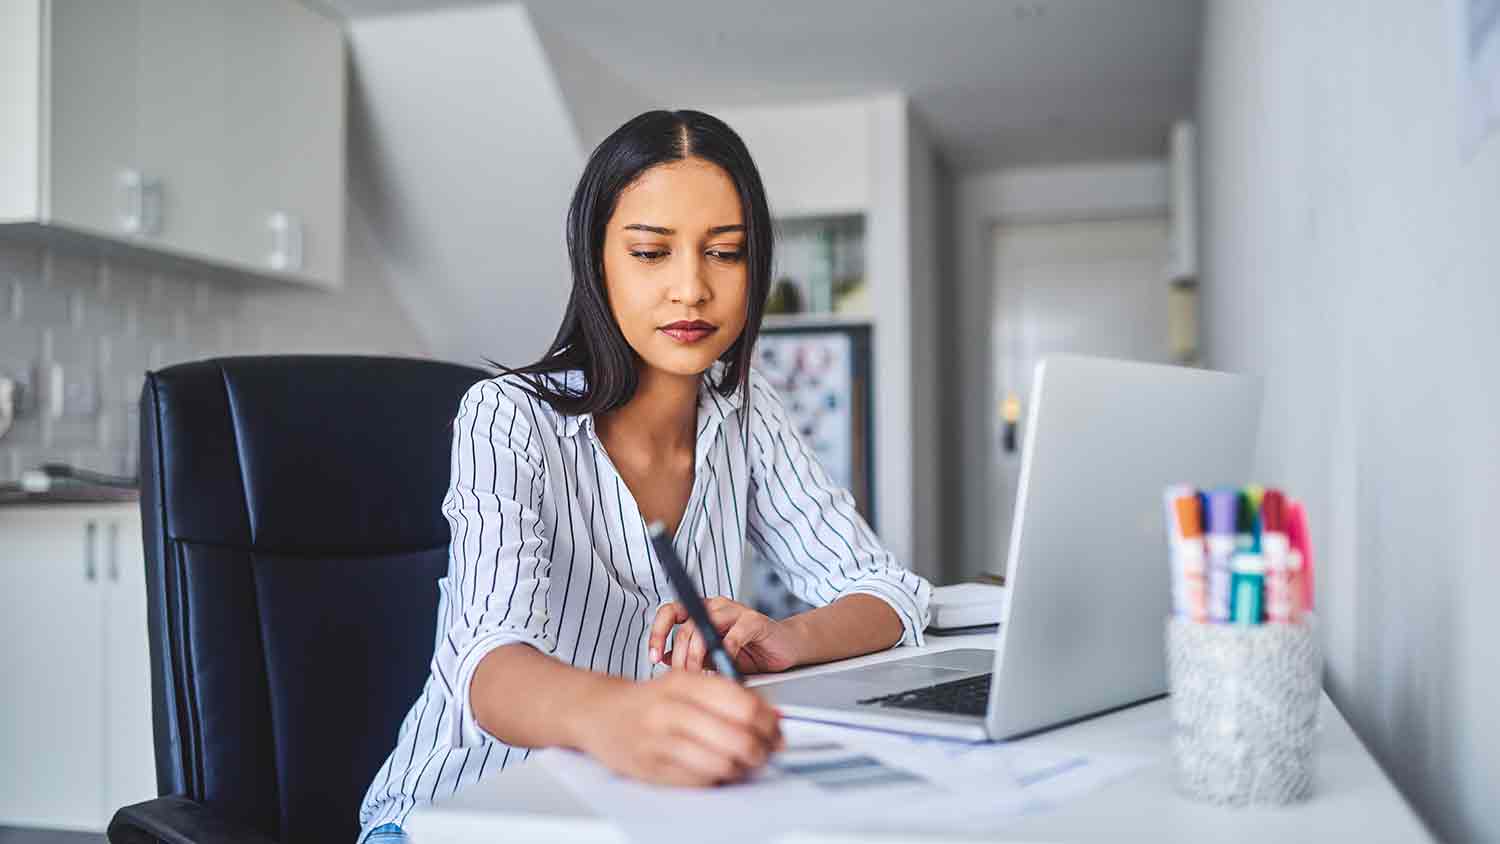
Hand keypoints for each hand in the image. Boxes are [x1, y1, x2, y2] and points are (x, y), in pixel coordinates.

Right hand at [573, 670, 782, 786]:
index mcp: (684, 682)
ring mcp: (658, 740)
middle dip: (761, 750)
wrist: (598, 712)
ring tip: (744, 763)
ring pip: (721, 763)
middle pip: (737, 737)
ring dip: (742, 768)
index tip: (777, 732)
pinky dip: (717, 778)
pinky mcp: (650, 768)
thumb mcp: (685, 683)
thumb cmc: (649, 699)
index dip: (769, 723)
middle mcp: (670, 709)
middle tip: (765, 752)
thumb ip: (727, 696)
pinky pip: (699, 780)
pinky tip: (717, 770)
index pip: (744, 704)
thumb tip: (772, 717)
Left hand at [649, 597, 801, 674]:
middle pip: (685, 626)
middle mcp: (715, 607)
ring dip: (698, 656)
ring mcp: (735, 611)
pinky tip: (725, 671)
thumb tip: (663, 658)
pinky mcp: (754, 621)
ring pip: (705, 628)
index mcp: (701, 612)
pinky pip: (733, 635)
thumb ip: (690, 654)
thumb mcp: (712, 657)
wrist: (785, 648)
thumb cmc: (750, 652)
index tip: (653, 657)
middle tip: (682, 678)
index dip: (657, 633)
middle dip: (680, 657)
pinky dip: (726, 655)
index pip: (669, 612)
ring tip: (700, 675)